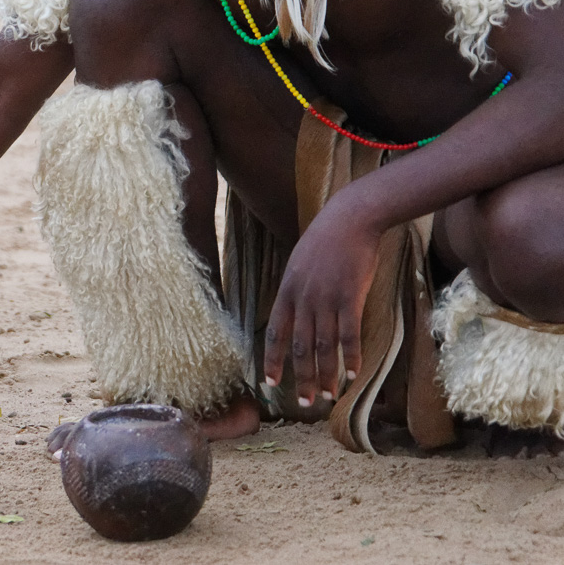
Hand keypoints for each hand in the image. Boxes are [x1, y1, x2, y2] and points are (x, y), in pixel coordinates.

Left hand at [262, 207, 380, 406]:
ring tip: (328, 396)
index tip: (270, 383)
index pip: (274, 333)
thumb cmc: (325, 240)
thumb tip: (296, 314)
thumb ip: (296, 290)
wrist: (349, 219)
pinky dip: (350, 357)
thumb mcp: (299, 264)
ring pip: (323, 346)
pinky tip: (352, 374)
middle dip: (300, 378)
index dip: (273, 360)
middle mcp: (303, 298)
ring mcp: (326, 298)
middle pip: (299, 347)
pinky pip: (348, 334)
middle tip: (304, 402)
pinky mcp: (350, 297)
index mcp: (287, 291)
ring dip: (325, 374)